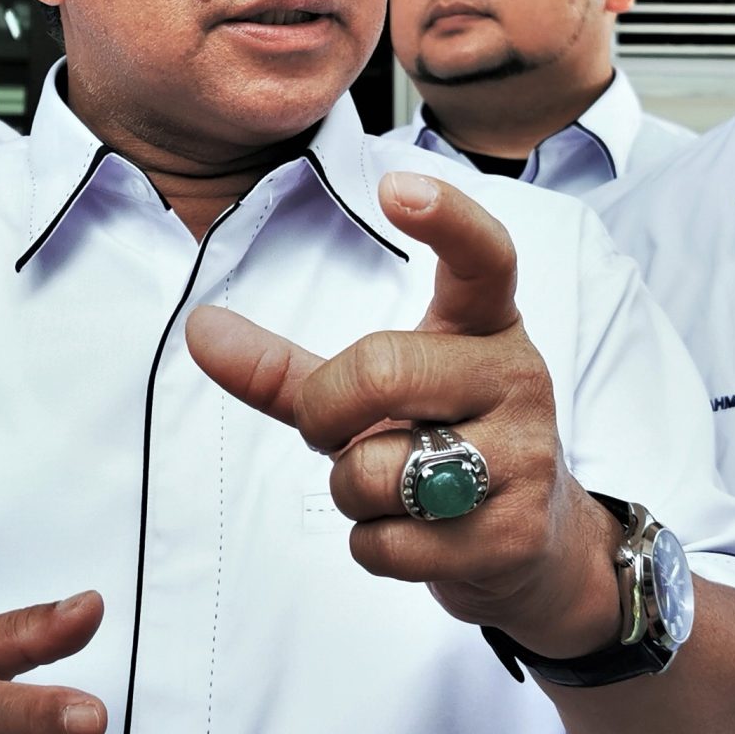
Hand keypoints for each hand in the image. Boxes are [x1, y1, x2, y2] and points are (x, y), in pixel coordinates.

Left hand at [185, 171, 619, 659]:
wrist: (535, 543)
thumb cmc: (442, 442)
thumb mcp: (377, 396)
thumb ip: (288, 368)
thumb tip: (199, 329)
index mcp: (486, 326)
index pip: (484, 256)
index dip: (445, 218)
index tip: (395, 188)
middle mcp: (516, 379)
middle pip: (382, 370)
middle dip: (326, 413)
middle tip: (332, 431)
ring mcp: (523, 458)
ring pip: (376, 470)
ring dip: (351, 491)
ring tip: (391, 491)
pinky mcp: (513, 535)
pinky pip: (388, 542)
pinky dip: (374, 545)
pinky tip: (414, 534)